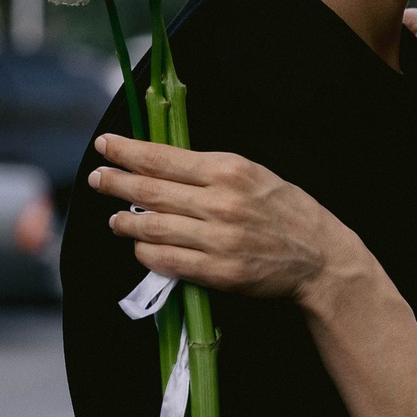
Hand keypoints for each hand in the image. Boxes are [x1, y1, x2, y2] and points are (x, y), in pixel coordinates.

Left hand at [90, 132, 367, 305]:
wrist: (320, 257)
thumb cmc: (286, 211)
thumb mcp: (254, 175)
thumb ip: (211, 171)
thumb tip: (162, 167)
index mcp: (229, 170)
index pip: (163, 158)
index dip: (127, 152)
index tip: (105, 145)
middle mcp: (220, 202)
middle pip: (150, 191)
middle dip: (116, 183)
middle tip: (96, 179)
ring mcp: (218, 239)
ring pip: (153, 228)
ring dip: (126, 223)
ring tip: (115, 219)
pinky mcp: (219, 271)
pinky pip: (168, 261)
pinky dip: (147, 253)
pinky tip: (140, 247)